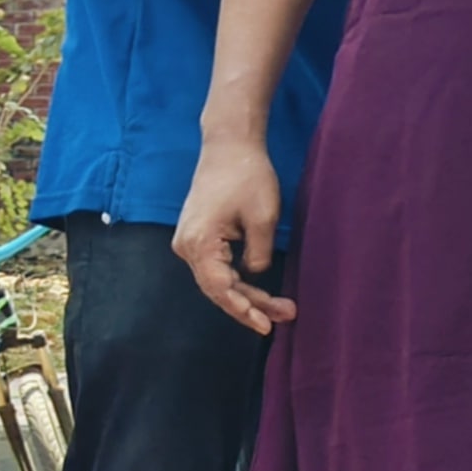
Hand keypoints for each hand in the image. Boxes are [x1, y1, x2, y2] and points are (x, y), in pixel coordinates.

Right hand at [175, 139, 295, 333]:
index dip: (243, 309)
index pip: (219, 288)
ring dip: (247, 295)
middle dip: (251, 305)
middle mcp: (186, 247)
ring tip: (281, 308)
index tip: (266, 325)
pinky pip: (217, 268)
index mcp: (199, 243)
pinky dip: (237, 280)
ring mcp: (189, 242)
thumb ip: (259, 253)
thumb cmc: (248, 175)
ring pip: (218, 280)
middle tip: (285, 316)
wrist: (229, 146)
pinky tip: (259, 292)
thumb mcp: (264, 216)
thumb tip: (255, 275)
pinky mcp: (198, 237)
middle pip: (218, 288)